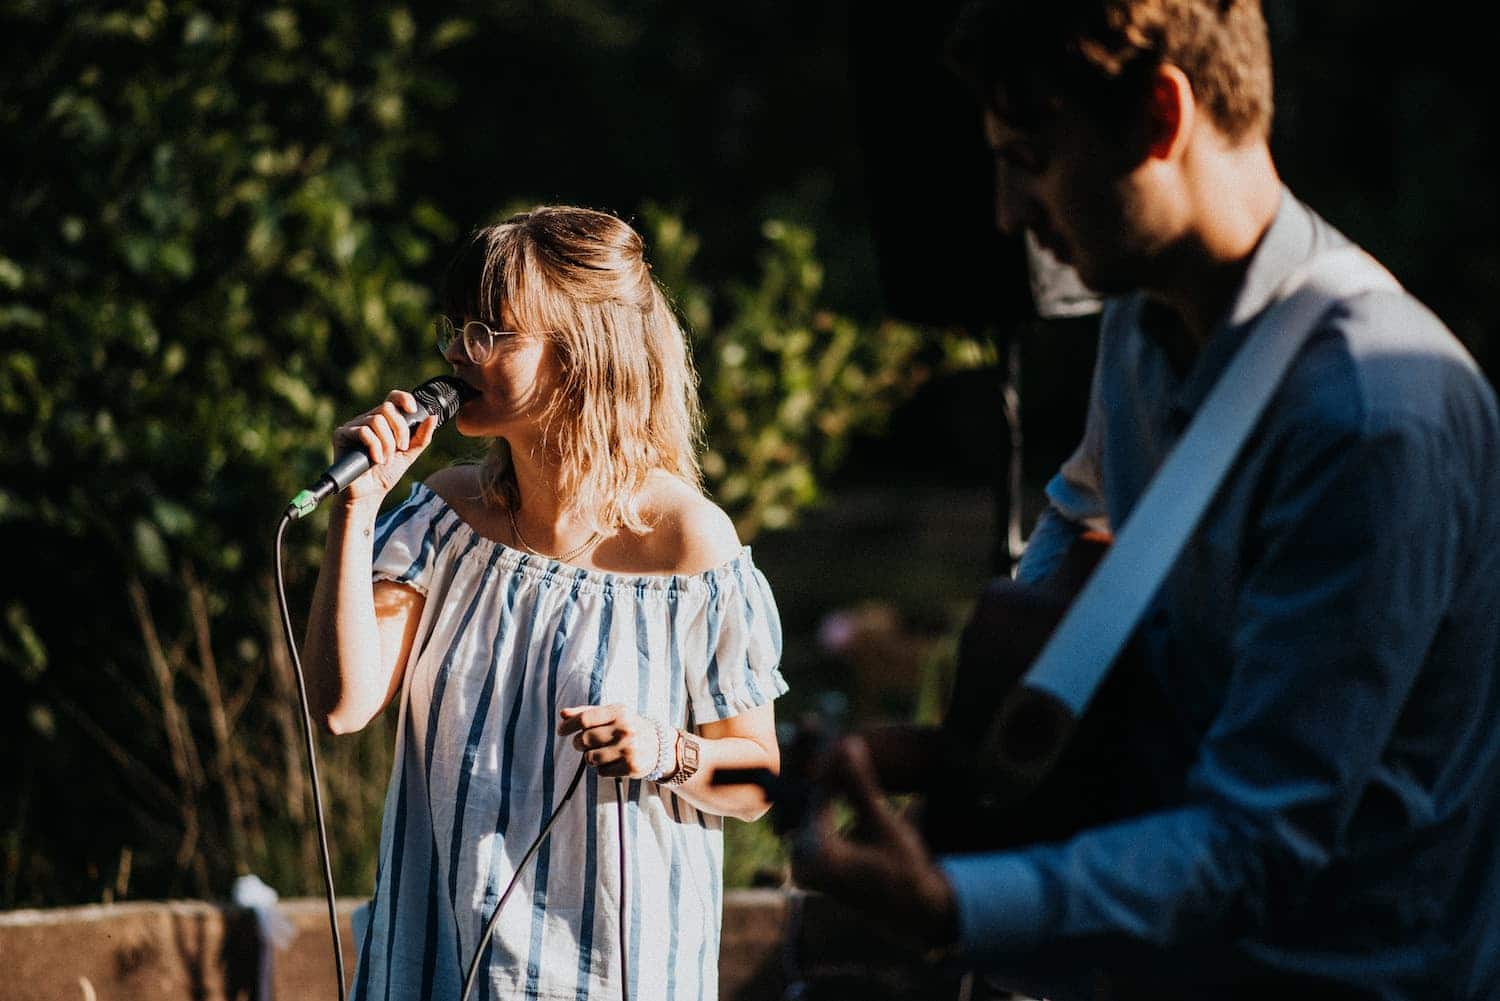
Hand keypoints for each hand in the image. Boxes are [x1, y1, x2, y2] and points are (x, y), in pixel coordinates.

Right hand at [331, 390, 438, 501]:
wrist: (369, 493)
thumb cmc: (386, 473)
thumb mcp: (409, 454)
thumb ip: (421, 437)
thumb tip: (433, 417)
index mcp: (384, 421)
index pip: (392, 398)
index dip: (403, 398)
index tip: (412, 410)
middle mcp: (368, 419)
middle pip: (387, 408)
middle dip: (399, 429)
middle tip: (401, 448)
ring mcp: (353, 426)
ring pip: (376, 420)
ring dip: (387, 442)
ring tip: (386, 459)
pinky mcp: (341, 435)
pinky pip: (363, 431)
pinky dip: (375, 446)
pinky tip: (376, 460)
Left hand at [558, 704, 668, 779]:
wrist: (660, 745)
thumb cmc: (629, 727)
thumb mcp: (613, 714)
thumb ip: (587, 712)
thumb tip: (563, 714)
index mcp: (619, 712)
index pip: (585, 719)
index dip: (568, 725)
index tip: (561, 731)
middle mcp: (625, 730)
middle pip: (584, 740)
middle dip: (579, 743)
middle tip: (584, 743)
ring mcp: (629, 749)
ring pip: (590, 758)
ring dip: (590, 757)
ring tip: (600, 753)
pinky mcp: (631, 767)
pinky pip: (601, 772)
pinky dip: (602, 768)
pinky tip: (612, 761)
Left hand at [789, 735, 960, 952]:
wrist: (914, 906)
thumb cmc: (905, 865)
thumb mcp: (884, 822)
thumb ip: (861, 784)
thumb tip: (848, 741)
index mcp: (817, 854)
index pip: (816, 795)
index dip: (828, 761)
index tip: (831, 728)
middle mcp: (801, 861)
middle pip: (800, 799)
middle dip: (807, 762)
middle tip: (810, 720)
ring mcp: (801, 863)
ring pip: (803, 808)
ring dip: (812, 776)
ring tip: (814, 730)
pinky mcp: (808, 864)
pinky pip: (808, 819)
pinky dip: (817, 797)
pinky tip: (828, 769)